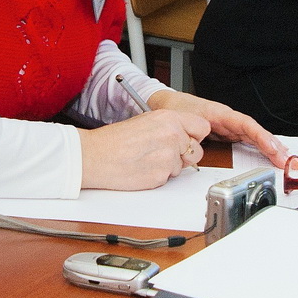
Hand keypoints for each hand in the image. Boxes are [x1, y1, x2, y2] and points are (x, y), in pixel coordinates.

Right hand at [78, 108, 211, 189]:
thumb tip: (185, 136)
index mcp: (169, 118)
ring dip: (170, 167)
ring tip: (147, 160)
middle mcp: (172, 135)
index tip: (188, 139)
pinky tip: (143, 169)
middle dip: (184, 155)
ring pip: (183, 167)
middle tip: (163, 153)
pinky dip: (159, 176)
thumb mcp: (146, 121)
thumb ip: (170, 127)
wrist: (94, 156)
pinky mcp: (162, 176)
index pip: (202, 128)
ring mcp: (168, 157)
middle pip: (197, 151)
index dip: (195, 136)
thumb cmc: (114, 140)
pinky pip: (169, 179)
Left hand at [147, 90, 290, 168]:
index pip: (246, 125)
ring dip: (268, 147)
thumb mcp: (183, 121)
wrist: (168, 105)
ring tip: (282, 158)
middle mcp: (227, 120)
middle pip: (254, 132)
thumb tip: (201, 143)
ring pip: (252, 136)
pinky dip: (258, 147)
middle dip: (271, 145)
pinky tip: (268, 154)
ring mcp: (228, 126)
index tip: (273, 148)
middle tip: (285, 159)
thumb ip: (194, 132)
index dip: (261, 137)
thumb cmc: (176, 109)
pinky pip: (246, 140)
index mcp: (220, 114)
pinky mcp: (226, 132)